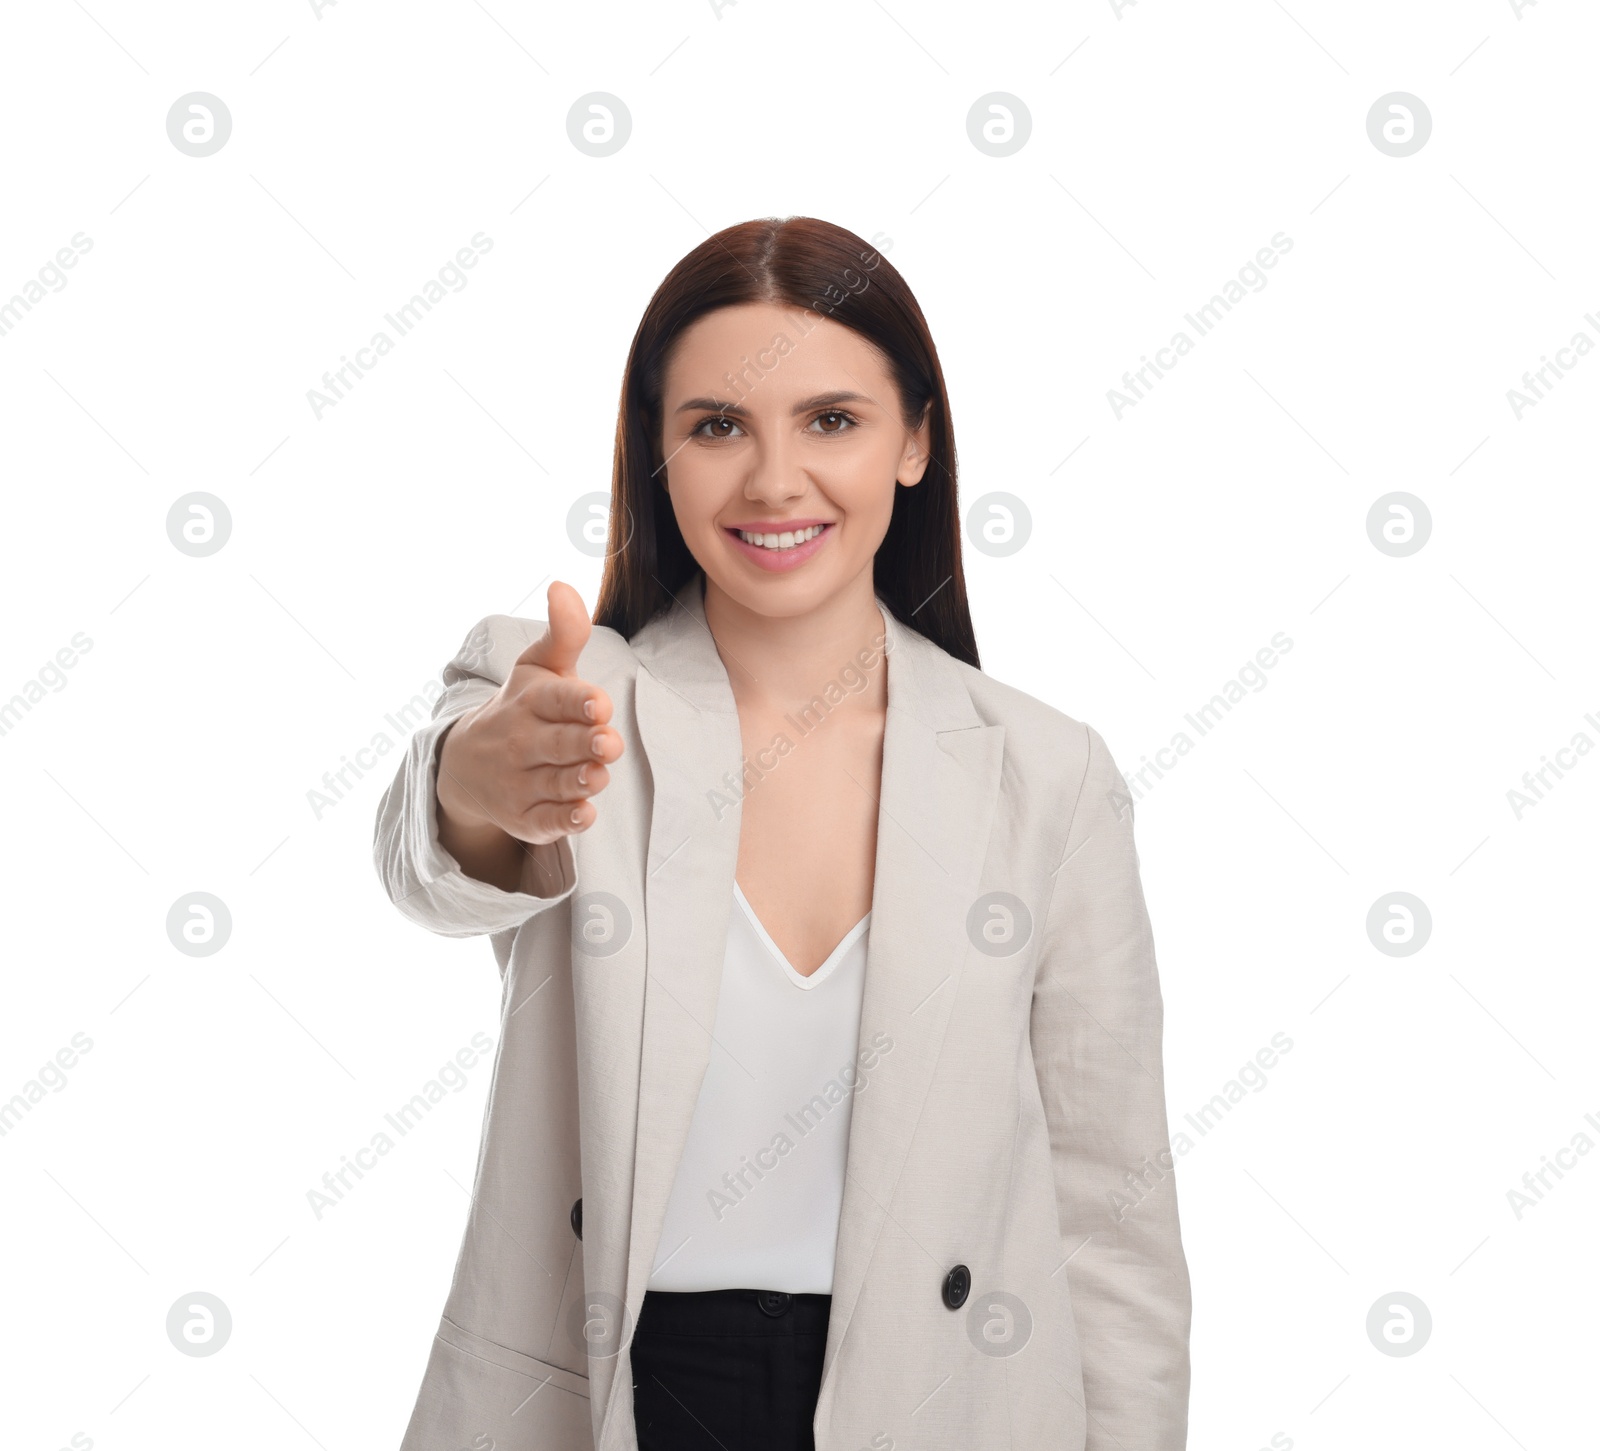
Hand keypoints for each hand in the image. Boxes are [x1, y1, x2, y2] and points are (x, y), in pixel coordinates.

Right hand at [437, 581, 622, 846]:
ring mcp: (522, 782)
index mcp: (532, 701)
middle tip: (608, 741)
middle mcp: (524, 741)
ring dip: (581, 780)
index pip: (556, 699)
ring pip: (558, 783)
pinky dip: (566, 820)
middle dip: (585, 743)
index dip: (578, 702)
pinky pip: (549, 821)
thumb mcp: (539, 668)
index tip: (599, 704)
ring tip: (598, 774)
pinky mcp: (526, 817)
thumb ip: (564, 632)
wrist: (467, 765)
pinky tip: (583, 814)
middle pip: (561, 744)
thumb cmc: (523, 708)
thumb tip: (562, 585)